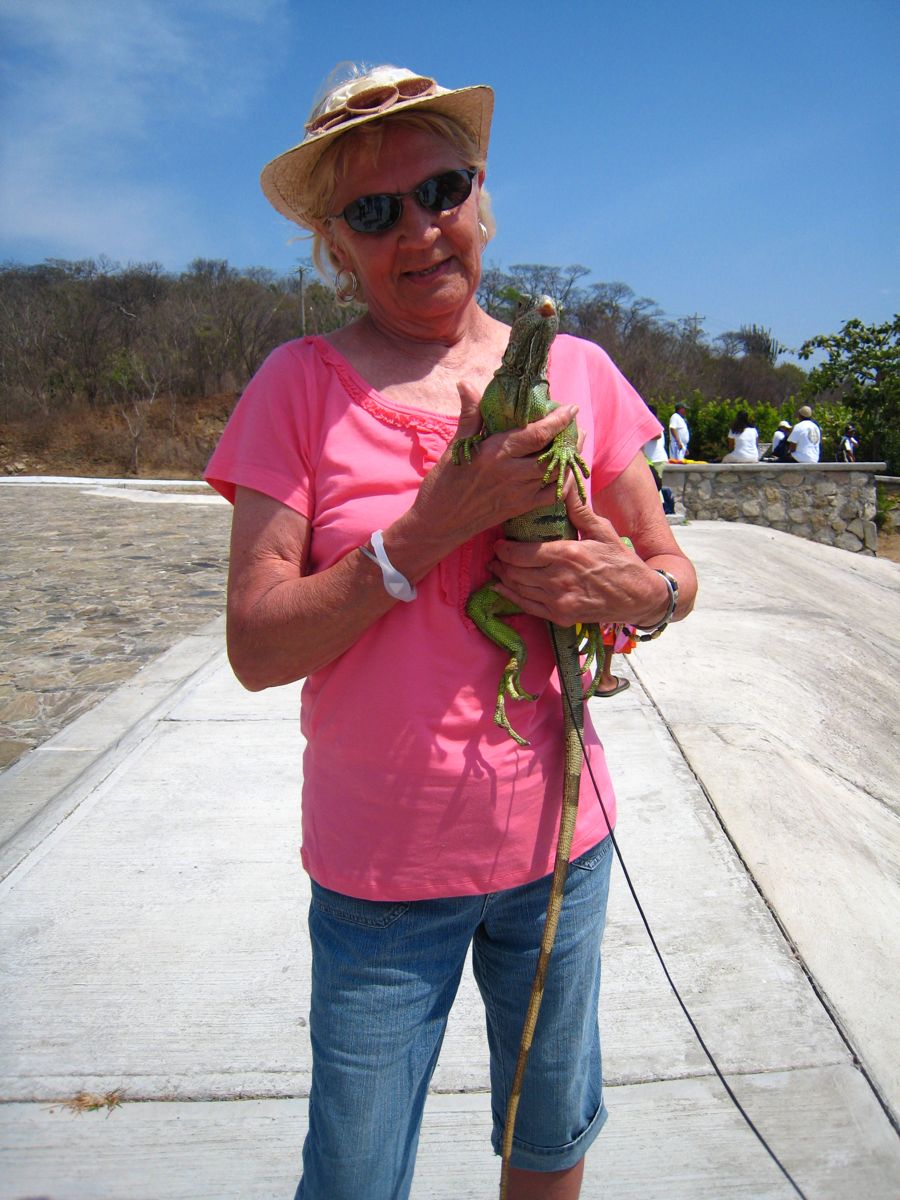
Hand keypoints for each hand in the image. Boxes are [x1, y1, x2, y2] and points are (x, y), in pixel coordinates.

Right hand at [410, 381, 581, 546]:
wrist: (439, 523)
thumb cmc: (443, 484)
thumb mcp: (455, 448)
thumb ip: (470, 416)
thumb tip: (466, 385)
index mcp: (494, 454)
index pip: (536, 434)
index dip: (558, 420)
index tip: (570, 408)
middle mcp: (511, 473)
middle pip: (552, 453)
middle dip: (569, 437)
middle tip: (573, 424)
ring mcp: (518, 493)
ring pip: (557, 474)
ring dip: (570, 457)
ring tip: (575, 442)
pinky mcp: (521, 509)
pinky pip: (553, 496)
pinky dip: (565, 483)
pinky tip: (566, 471)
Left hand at [488, 487, 668, 627]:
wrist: (640, 597)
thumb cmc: (622, 562)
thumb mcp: (603, 530)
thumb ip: (579, 509)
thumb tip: (565, 482)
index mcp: (567, 554)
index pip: (521, 553)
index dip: (504, 549)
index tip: (498, 543)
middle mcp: (558, 579)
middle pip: (515, 572)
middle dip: (501, 563)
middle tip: (494, 555)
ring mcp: (559, 601)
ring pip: (519, 589)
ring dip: (503, 579)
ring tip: (496, 569)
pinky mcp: (561, 616)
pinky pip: (528, 607)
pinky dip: (511, 597)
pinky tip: (502, 589)